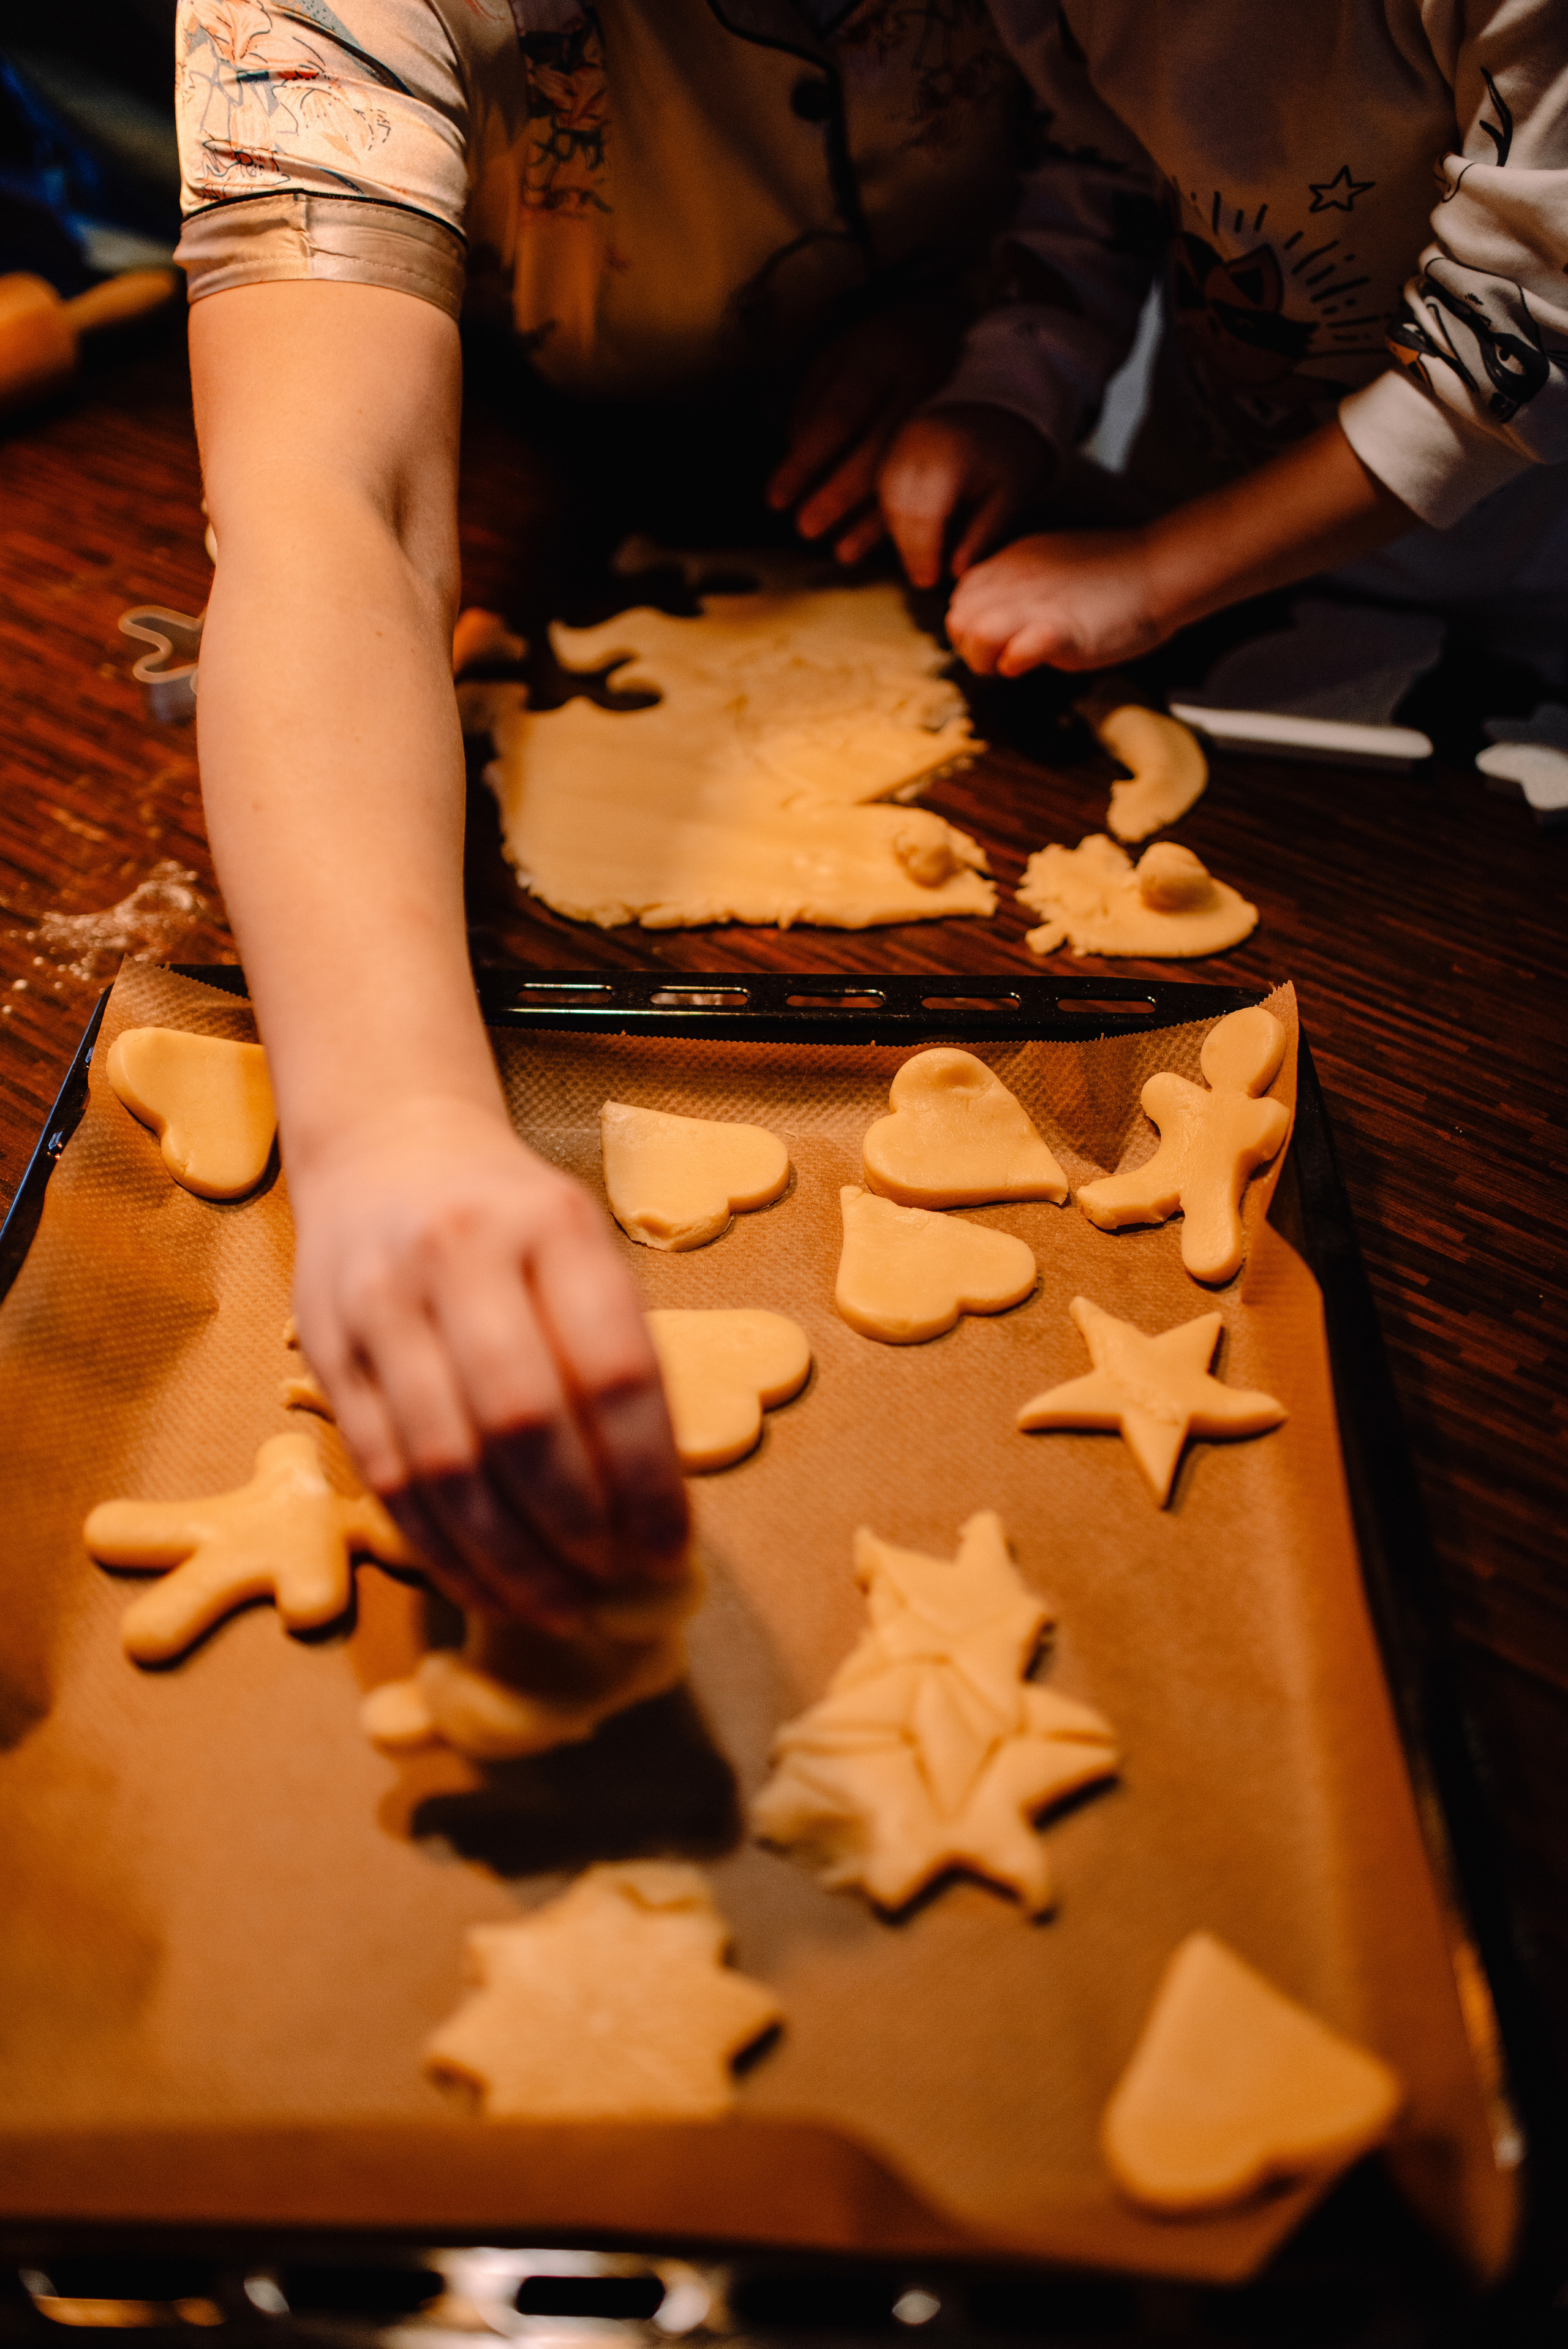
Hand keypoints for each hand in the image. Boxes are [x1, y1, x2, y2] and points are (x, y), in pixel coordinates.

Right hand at [288, 1096, 688, 1631]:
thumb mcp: (584, 1252)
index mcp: (553, 1225)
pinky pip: (385, 1475)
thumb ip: (616, 1357)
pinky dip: (441, 1547)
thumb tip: (655, 1505)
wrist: (387, 1151)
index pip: (613, 1371)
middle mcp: (460, 1256)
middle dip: (575, 1526)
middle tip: (611, 1582)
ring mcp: (381, 1304)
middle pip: (522, 1424)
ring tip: (557, 1606)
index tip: (669, 1545)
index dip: (646, 1476)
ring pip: (444, 1465)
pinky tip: (485, 1584)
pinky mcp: (327, 1354)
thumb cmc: (513, 1223)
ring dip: (507, 1558)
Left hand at [766, 296, 963, 563]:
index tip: (776, 499)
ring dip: (874, 519)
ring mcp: (950, 407)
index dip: (806, 462)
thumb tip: (795, 459)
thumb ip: (811, 406)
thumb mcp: (833, 357)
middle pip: (877, 448)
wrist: (946, 316)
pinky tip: (883, 543)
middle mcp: (919, 379)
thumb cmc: (873, 347)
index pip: (838, 415)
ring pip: (911, 470)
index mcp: (877, 354)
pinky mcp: (966, 430)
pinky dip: (908, 516)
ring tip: (842, 552)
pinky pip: (938, 482)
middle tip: (806, 529)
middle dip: (838, 495)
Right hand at [878, 404, 1050, 588]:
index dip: (923, 553)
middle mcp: (916, 443)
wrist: (998, 409)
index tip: (929, 582)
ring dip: (891, 534)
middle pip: (898, 507)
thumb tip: (954, 572)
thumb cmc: (1008, 457)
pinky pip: (878, 487)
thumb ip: (982, 534)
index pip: (924, 512)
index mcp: (949, 453)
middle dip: (908, 549)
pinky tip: (891, 538)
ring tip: (907, 561)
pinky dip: (884, 516)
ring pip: (883, 497)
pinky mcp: (889, 447)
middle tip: (923, 579)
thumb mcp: (1009, 496)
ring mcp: (898, 442)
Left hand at [945, 528, 1163, 677]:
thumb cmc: (1112, 576)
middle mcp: (1015, 579)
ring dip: (987, 659)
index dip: (970, 626)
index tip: (996, 641)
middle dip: (971, 649)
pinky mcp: (1060, 630)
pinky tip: (1030, 665)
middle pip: (958, 620)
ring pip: (975, 633)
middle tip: (1002, 659)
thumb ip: (1019, 586)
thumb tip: (998, 616)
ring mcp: (1035, 604)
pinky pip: (1016, 650)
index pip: (961, 598)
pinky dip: (1015, 663)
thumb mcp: (1051, 567)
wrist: (1158, 569)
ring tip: (1014, 663)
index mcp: (1011, 562)